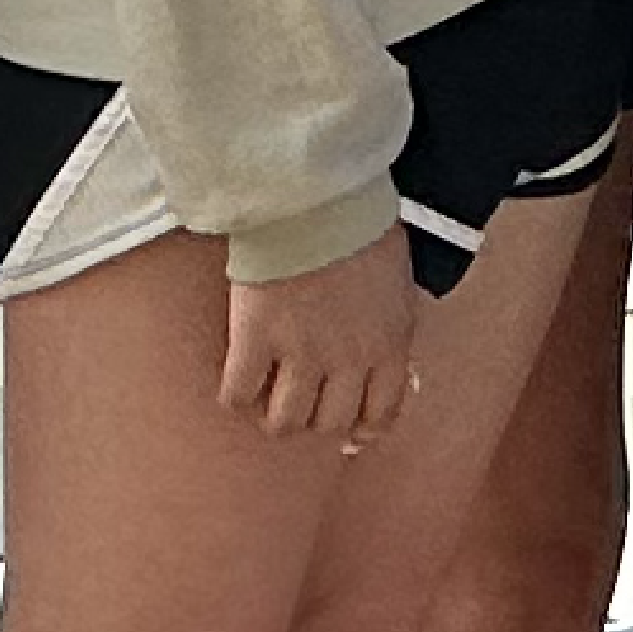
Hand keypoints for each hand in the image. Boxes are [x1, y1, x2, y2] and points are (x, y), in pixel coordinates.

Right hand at [219, 243, 419, 446]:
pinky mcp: (256, 340)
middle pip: (328, 423)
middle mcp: (348, 359)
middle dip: (315, 418)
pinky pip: (238, 393)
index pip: (382, 412)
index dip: (363, 429)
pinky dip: (235, 395)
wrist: (317, 199)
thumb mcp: (396, 284)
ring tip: (266, 397)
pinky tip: (238, 380)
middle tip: (301, 400)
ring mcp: (301, 353)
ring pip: (284, 421)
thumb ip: (389, 328)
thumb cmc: (360, 228)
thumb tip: (382, 360)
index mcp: (390, 344)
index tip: (351, 432)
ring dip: (273, 415)